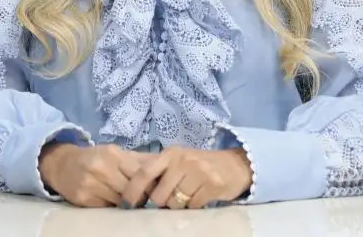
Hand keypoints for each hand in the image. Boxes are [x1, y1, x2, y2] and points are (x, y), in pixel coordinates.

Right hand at [39, 143, 151, 207]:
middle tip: (147, 199)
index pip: (140, 172)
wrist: (62, 164)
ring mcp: (91, 184)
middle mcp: (101, 168)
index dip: (150, 182)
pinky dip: (114, 206)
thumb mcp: (115, 152)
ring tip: (133, 201)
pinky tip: (115, 202)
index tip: (156, 188)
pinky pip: (107, 206)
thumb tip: (163, 163)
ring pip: (120, 200)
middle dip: (141, 195)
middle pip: (131, 188)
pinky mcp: (84, 198)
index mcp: (113, 153)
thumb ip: (139, 159)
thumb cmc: (95, 158)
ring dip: (129, 203)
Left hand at [121, 146, 252, 209]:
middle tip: (168, 200)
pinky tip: (199, 197)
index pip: (145, 172)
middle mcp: (183, 160)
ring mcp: (199, 172)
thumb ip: (158, 170)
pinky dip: (193, 206)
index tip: (126, 204)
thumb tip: (130, 187)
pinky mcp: (212, 185)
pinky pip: (192, 206)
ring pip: (176, 203)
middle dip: (160, 203)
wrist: (235, 165)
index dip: (133, 190)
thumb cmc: (200, 165)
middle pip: (159, 194)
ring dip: (178, 206)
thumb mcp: (178, 161)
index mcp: (170, 154)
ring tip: (187, 196)